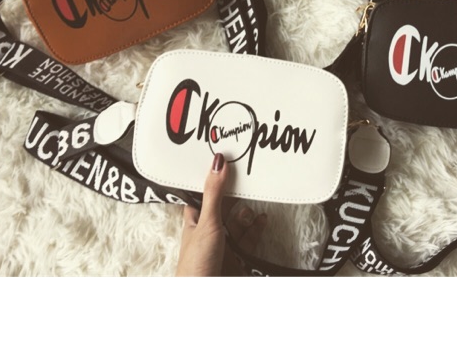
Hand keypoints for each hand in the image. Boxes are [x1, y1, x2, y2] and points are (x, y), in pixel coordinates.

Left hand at [176, 153, 266, 275]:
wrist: (207, 293)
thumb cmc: (196, 263)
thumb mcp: (206, 222)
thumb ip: (214, 193)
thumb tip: (218, 163)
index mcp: (194, 220)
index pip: (202, 194)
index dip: (212, 180)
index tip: (225, 163)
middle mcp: (208, 230)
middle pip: (224, 206)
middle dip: (235, 195)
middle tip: (246, 178)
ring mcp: (224, 243)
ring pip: (238, 221)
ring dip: (246, 212)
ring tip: (253, 202)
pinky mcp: (238, 255)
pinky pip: (249, 237)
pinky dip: (256, 227)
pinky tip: (262, 218)